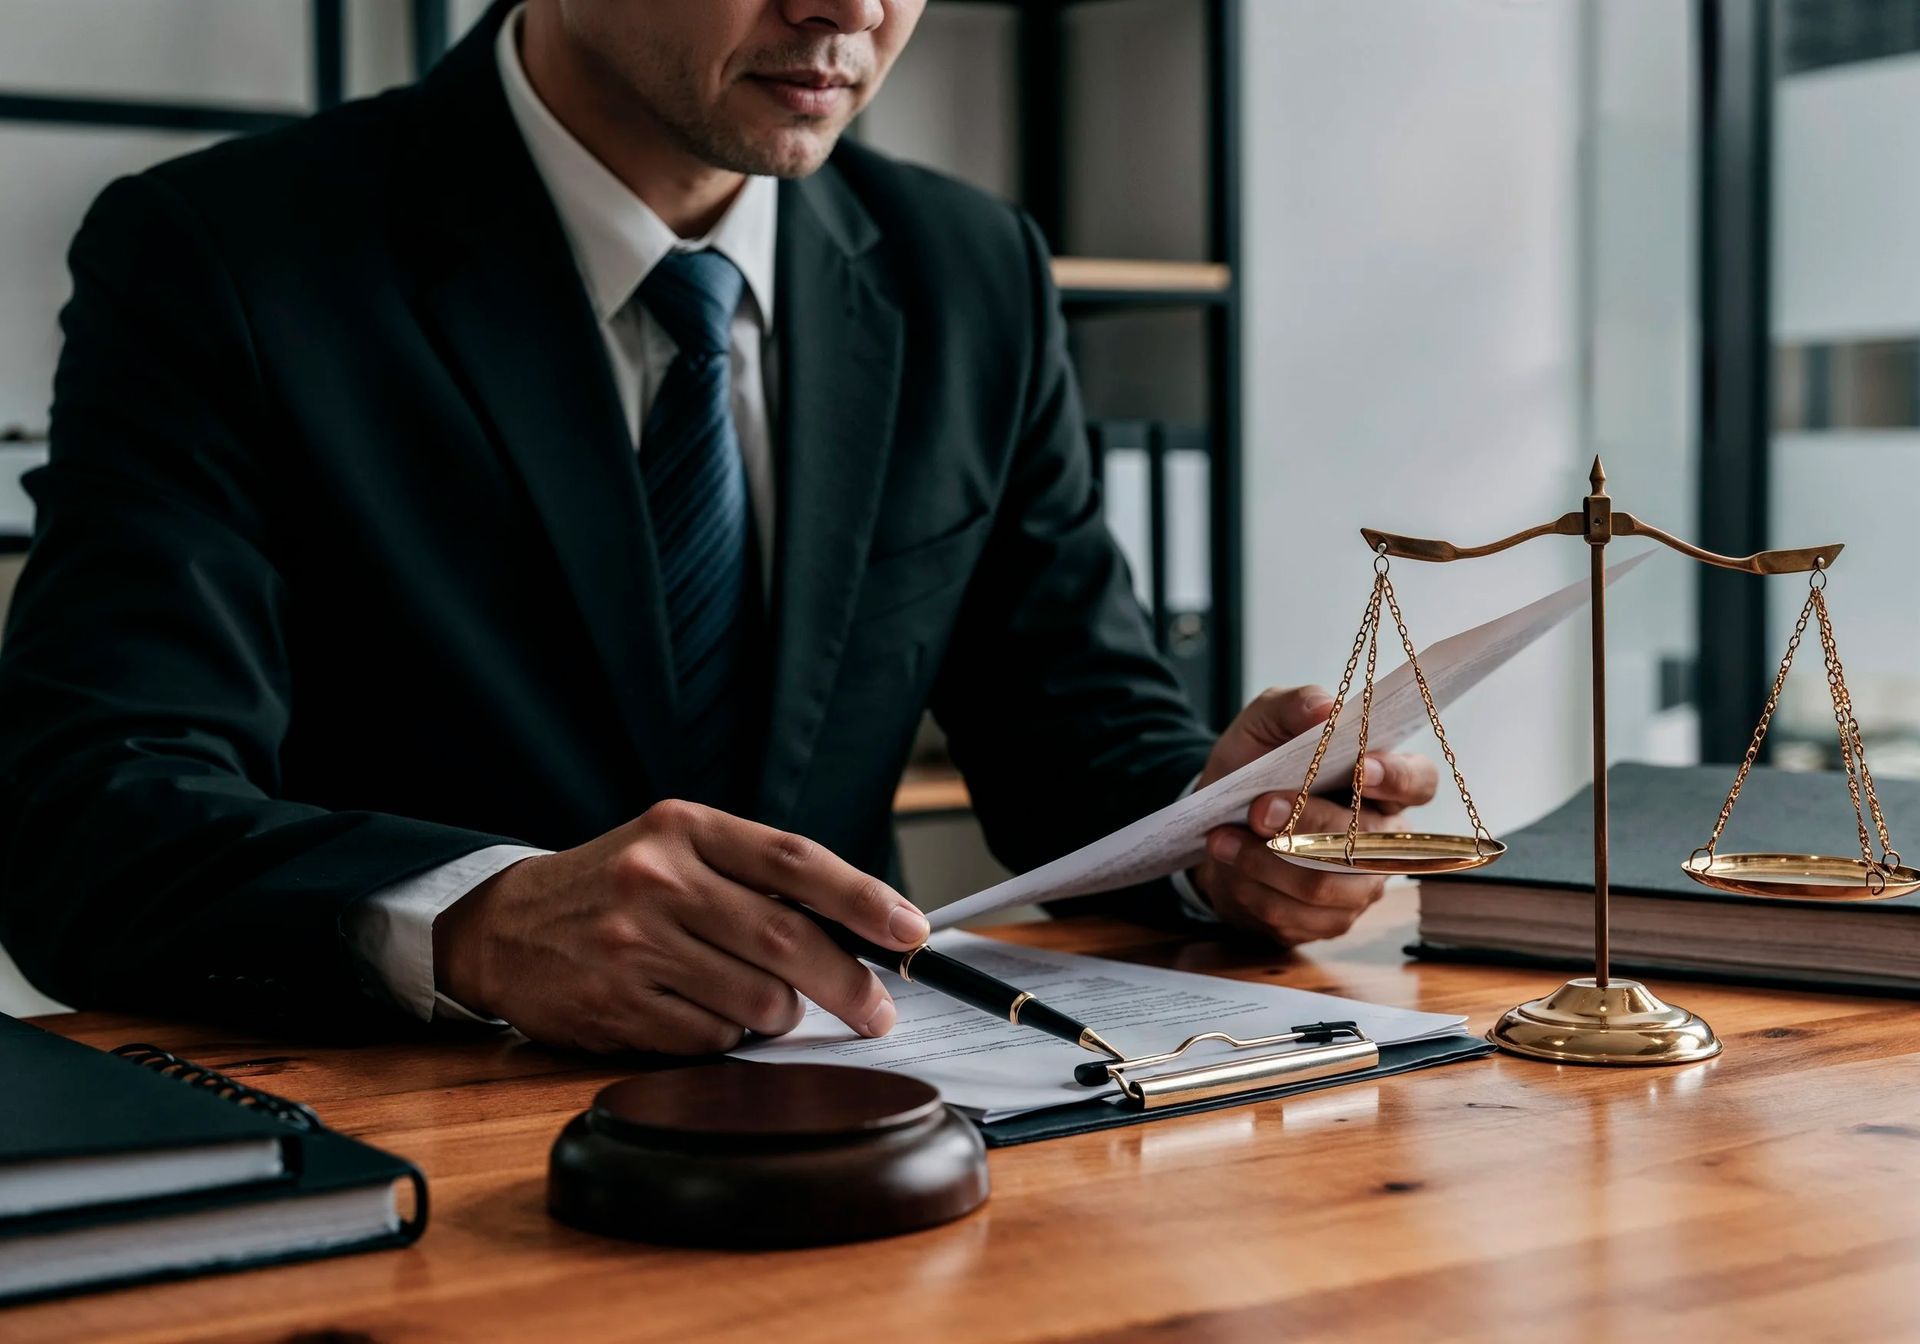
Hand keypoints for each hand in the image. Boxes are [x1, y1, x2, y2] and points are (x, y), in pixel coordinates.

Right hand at [433, 800, 929, 1053]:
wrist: (500, 926)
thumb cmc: (610, 886)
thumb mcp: (674, 848)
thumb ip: (753, 875)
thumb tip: (857, 927)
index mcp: (684, 828)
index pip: (794, 861)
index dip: (863, 898)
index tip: (910, 930)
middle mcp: (659, 879)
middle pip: (785, 940)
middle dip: (849, 983)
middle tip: (876, 1009)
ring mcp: (634, 944)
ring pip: (756, 999)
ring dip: (781, 1014)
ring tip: (766, 1004)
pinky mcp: (617, 1004)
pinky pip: (711, 1037)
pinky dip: (727, 1035)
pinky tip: (706, 1014)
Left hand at [1189, 685, 1437, 945]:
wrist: (1215, 822)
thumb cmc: (1254, 766)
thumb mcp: (1262, 724)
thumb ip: (1292, 706)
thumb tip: (1323, 707)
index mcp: (1383, 782)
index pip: (1418, 782)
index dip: (1395, 778)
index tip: (1357, 768)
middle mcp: (1384, 839)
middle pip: (1364, 840)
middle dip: (1306, 822)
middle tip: (1258, 808)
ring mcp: (1360, 886)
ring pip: (1325, 885)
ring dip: (1266, 861)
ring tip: (1223, 838)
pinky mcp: (1328, 921)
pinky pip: (1294, 916)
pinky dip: (1252, 888)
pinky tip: (1228, 863)